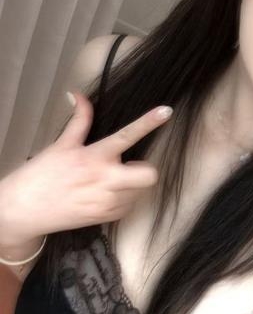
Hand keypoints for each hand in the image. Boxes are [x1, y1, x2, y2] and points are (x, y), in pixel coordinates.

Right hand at [0, 92, 172, 245]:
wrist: (24, 211)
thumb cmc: (41, 176)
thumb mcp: (61, 145)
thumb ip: (79, 121)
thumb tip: (79, 95)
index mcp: (94, 157)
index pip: (127, 136)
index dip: (148, 122)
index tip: (166, 111)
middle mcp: (105, 181)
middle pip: (149, 175)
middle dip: (145, 169)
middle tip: (128, 166)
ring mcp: (107, 202)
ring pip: (140, 191)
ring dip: (131, 184)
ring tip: (107, 181)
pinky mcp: (106, 218)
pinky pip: (129, 205)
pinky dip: (122, 198)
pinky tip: (103, 194)